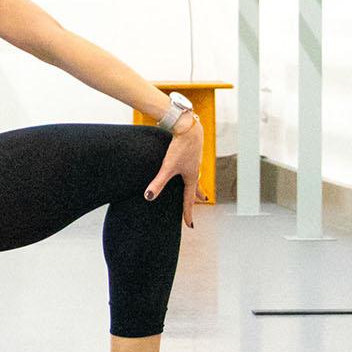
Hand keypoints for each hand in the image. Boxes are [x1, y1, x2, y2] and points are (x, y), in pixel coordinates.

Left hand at [144, 111, 208, 228]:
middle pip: (196, 187)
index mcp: (191, 177)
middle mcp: (195, 170)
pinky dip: (191, 172)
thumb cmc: (180, 147)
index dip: (188, 213)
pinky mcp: (190, 152)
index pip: (189, 200)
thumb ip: (158, 182)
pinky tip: (188, 166)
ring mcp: (193, 161)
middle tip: (202, 201)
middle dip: (197, 196)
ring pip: (195, 176)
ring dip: (196, 184)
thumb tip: (149, 197)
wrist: (188, 127)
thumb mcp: (167, 167)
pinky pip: (192, 166)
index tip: (190, 225)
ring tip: (199, 187)